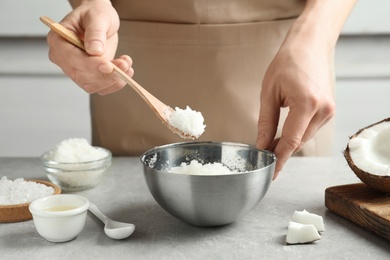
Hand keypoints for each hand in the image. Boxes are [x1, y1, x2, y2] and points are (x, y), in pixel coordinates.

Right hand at [46, 0, 133, 94]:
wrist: (101, 20)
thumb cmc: (94, 14)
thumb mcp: (96, 17)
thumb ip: (95, 32)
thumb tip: (94, 50)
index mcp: (58, 41)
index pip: (71, 59)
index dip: (90, 65)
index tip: (108, 65)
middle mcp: (64, 59)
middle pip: (82, 76)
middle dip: (106, 74)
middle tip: (125, 65)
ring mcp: (76, 70)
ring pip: (93, 85)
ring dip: (113, 80)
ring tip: (127, 64)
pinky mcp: (89, 77)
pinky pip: (101, 88)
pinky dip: (115, 83)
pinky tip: (126, 72)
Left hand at [256, 30, 334, 178]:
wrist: (308, 47)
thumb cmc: (286, 64)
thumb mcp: (268, 93)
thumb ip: (266, 122)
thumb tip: (262, 146)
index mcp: (306, 104)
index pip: (291, 140)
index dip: (279, 159)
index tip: (270, 172)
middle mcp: (322, 110)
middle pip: (298, 142)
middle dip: (280, 150)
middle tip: (263, 154)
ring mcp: (329, 111)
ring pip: (304, 138)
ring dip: (288, 142)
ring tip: (271, 141)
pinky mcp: (329, 111)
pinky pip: (310, 130)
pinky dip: (296, 134)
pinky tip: (284, 132)